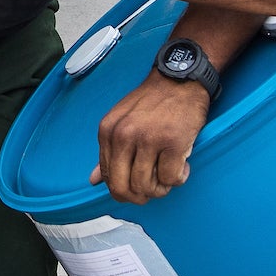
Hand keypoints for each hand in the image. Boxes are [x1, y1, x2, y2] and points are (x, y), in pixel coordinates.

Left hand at [89, 72, 212, 203]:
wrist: (181, 79)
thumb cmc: (153, 101)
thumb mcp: (122, 121)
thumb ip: (109, 151)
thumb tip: (93, 180)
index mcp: (108, 131)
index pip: (108, 178)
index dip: (124, 189)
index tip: (138, 185)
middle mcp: (124, 136)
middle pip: (123, 188)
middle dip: (139, 197)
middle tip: (153, 190)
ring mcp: (148, 139)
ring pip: (147, 187)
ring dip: (161, 189)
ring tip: (169, 175)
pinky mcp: (173, 143)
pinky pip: (171, 179)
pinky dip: (178, 178)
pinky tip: (182, 165)